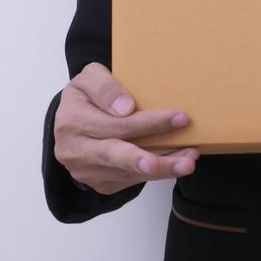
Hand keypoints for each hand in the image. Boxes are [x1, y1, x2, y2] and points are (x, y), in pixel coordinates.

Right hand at [52, 62, 198, 195]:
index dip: (149, 123)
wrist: (72, 119)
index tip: (180, 118)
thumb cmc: (87, 95)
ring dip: (162, 169)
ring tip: (189, 162)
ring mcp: (85, 171)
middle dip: (154, 160)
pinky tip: (175, 163)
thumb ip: (104, 87)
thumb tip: (125, 108)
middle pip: (119, 156)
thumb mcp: (90, 77)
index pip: (116, 124)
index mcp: (72, 121)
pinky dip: (153, 174)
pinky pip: (129, 182)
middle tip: (186, 162)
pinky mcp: (98, 183)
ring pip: (128, 173)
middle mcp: (75, 151)